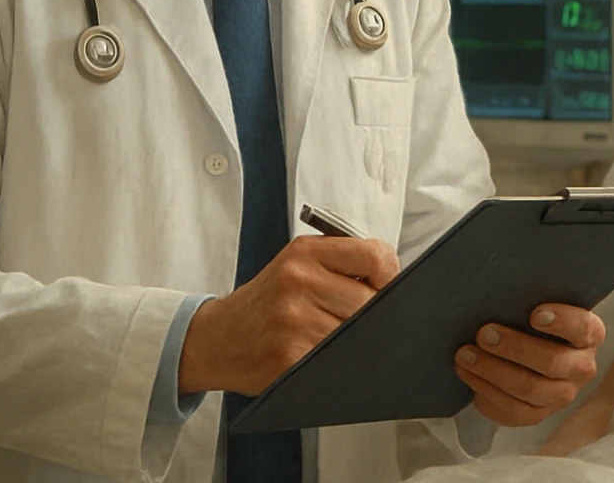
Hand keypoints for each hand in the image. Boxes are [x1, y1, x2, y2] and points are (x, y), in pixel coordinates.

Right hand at [178, 234, 399, 395]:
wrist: (216, 338)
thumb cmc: (267, 301)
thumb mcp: (297, 264)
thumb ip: (342, 264)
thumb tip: (397, 286)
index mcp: (305, 251)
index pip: (376, 256)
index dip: (390, 277)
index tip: (386, 290)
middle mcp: (298, 280)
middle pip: (371, 302)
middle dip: (376, 316)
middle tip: (365, 322)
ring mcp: (292, 320)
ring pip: (357, 334)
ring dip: (358, 342)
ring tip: (342, 340)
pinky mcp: (288, 357)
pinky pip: (337, 361)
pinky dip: (340, 362)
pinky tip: (327, 357)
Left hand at [453, 305, 604, 427]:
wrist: (526, 355)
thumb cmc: (531, 322)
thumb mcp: (539, 307)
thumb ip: (530, 301)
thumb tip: (500, 294)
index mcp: (589, 335)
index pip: (583, 328)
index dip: (561, 321)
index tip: (533, 314)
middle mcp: (582, 368)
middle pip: (552, 362)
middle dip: (514, 348)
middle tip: (484, 333)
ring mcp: (562, 395)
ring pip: (530, 389)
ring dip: (493, 370)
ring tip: (465, 355)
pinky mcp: (538, 415)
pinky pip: (512, 409)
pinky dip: (485, 389)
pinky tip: (467, 373)